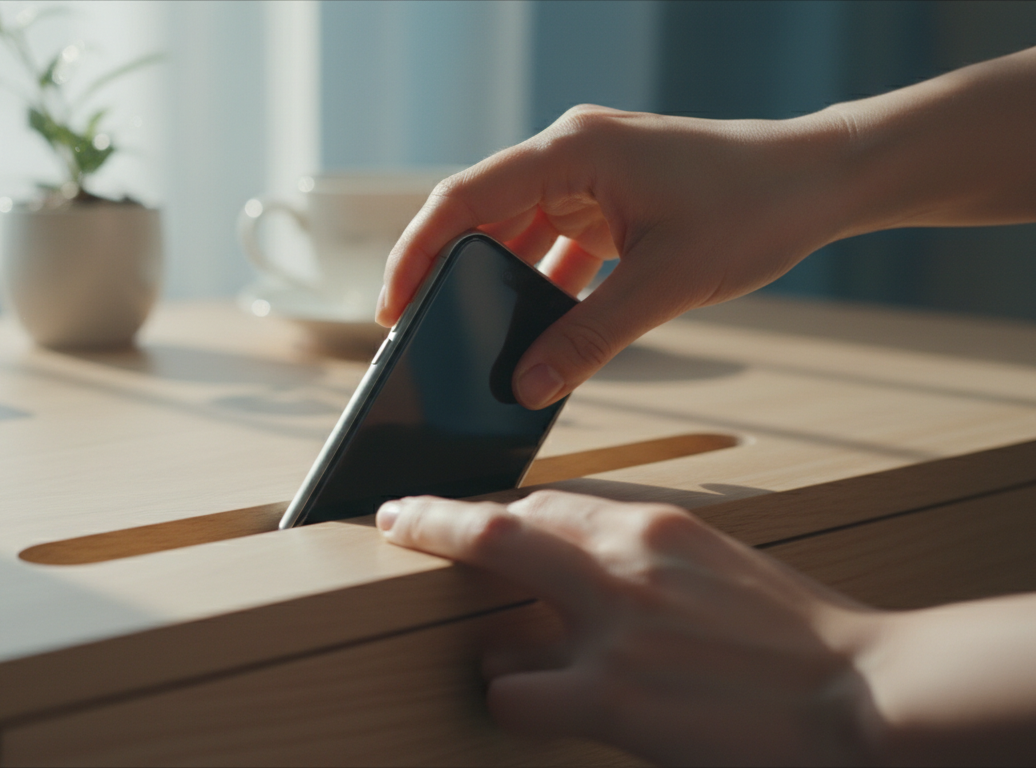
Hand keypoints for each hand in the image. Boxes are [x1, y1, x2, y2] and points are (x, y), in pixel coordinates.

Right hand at [375, 106, 852, 409]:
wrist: (822, 180)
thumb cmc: (754, 210)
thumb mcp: (665, 285)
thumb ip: (589, 339)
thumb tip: (526, 387)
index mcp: (572, 151)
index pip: (464, 197)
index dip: (417, 252)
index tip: (393, 308)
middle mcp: (571, 154)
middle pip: (482, 213)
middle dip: (448, 272)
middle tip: (421, 333)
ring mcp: (591, 176)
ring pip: (516, 230)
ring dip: (497, 280)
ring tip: (472, 336)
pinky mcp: (611, 200)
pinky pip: (555, 242)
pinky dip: (541, 282)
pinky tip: (534, 327)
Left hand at [375, 490, 880, 765]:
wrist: (864, 693)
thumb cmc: (798, 635)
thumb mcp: (718, 562)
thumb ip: (647, 555)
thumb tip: (589, 560)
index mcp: (655, 525)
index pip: (549, 501)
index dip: (498, 513)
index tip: (466, 514)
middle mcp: (623, 564)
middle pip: (495, 526)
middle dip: (434, 521)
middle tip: (396, 519)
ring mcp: (611, 632)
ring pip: (491, 617)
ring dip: (485, 646)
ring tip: (496, 664)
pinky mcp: (610, 698)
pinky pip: (514, 696)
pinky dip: (507, 700)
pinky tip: (527, 706)